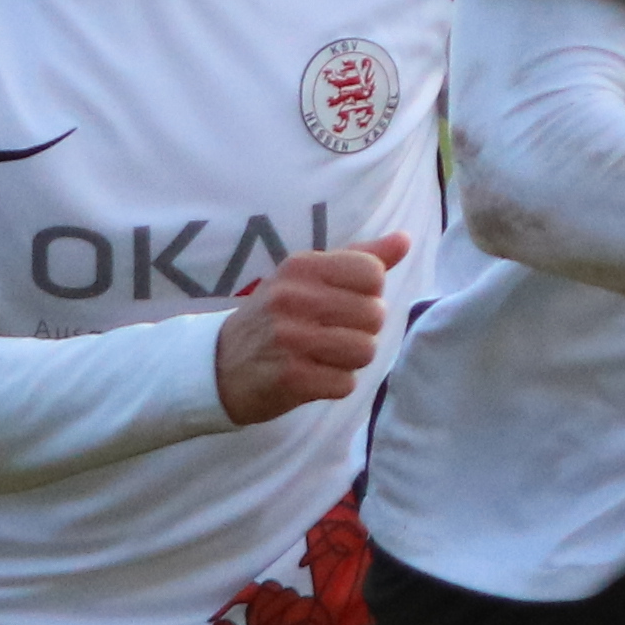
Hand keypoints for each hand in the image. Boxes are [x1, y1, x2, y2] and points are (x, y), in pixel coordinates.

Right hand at [214, 233, 407, 426]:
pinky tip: (313, 376)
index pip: (372, 274)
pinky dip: (335, 384)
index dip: (368, 294)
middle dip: (361, 330)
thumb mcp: (308, 278)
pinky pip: (346, 383)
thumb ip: (359, 259)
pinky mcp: (291, 378)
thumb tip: (405, 240)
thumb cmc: (275, 317)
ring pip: (365, 351)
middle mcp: (294, 297)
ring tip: (324, 356)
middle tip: (331, 334)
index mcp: (301, 266)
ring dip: (351, 360)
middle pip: (374, 315)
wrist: (219, 365)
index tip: (343, 303)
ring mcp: (291, 338)